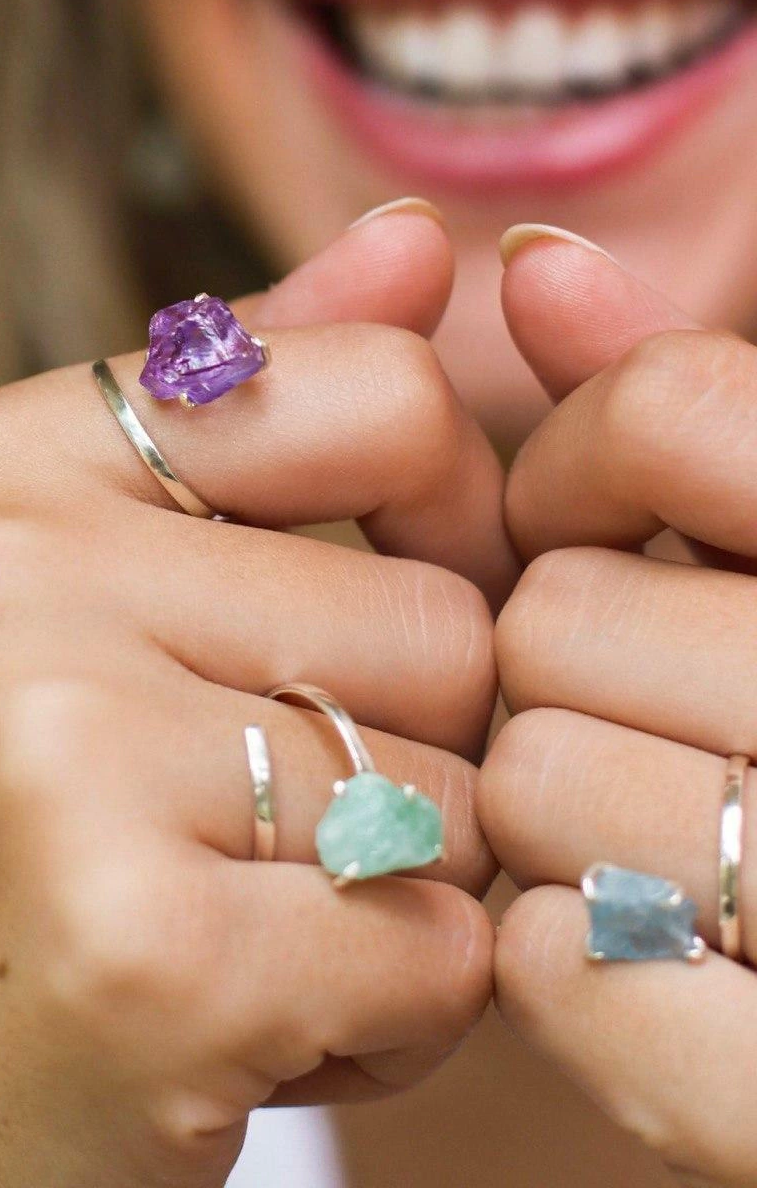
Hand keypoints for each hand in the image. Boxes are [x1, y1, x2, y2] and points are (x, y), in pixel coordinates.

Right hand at [0, 209, 513, 1187]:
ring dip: (398, 881)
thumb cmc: (37, 821)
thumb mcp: (111, 571)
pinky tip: (258, 1021)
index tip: (357, 615)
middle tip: (252, 822)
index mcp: (5, 462)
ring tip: (245, 915)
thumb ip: (271, 389)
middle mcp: (8, 581)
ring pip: (457, 790)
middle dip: (405, 747)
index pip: (394, 397)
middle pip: (446, 620)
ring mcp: (60, 760)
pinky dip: (392, 1010)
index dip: (439, 523)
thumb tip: (414, 238)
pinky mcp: (140, 952)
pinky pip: (436, 949)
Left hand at [481, 231, 756, 1185]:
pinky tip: (643, 952)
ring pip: (531, 784)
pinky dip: (574, 960)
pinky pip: (559, 964)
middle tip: (651, 715)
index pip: (661, 416)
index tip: (577, 512)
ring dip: (560, 812)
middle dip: (568, 664)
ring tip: (665, 840)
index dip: (575, 460)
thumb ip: (691, 411)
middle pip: (555, 618)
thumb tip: (527, 254)